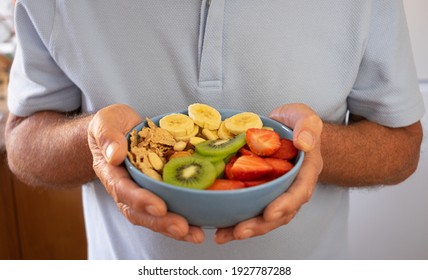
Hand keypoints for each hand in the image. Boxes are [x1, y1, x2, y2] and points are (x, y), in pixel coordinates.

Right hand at [87, 104, 204, 242]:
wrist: (120, 128)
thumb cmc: (112, 124)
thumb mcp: (105, 121)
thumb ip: (107, 136)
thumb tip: (114, 155)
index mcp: (112, 174)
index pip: (124, 191)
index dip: (141, 200)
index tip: (160, 206)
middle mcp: (126, 189)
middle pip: (141, 212)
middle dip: (162, 222)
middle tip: (182, 228)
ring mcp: (142, 192)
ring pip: (155, 216)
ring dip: (174, 227)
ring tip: (195, 234)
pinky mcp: (158, 190)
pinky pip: (169, 207)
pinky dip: (184, 217)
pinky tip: (200, 225)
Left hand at [215, 103, 322, 243]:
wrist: (287, 127)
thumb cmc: (297, 123)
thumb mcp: (305, 117)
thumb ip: (308, 127)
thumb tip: (304, 143)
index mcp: (305, 172)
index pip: (299, 192)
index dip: (285, 205)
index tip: (269, 214)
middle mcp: (291, 187)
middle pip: (280, 213)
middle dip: (260, 225)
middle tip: (239, 231)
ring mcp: (275, 192)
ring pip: (264, 217)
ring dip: (245, 228)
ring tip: (224, 235)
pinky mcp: (260, 191)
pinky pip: (251, 208)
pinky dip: (236, 218)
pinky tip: (219, 226)